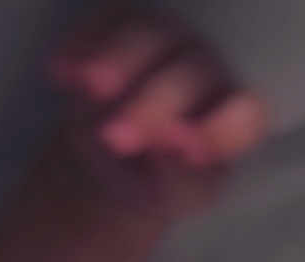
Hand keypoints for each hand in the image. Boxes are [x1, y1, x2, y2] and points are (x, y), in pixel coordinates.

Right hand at [47, 9, 268, 220]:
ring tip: (89, 88)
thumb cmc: (161, 184)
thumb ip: (184, 181)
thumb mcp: (176, 200)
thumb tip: (172, 147)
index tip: (185, 149)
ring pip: (150, 34)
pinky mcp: (124, 23)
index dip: (219, 128)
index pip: (243, 112)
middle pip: (191, 71)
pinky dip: (83, 43)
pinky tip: (61, 73)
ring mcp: (166, 40)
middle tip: (117, 137)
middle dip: (154, 103)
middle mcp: (207, 69)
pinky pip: (107, 19)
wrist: (115, 164)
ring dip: (119, 58)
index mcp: (235, 115)